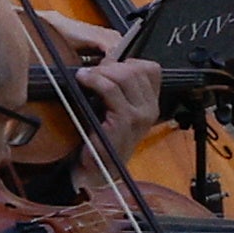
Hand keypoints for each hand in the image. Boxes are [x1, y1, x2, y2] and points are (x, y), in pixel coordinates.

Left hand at [73, 43, 166, 161]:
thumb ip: (118, 90)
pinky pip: (111, 90)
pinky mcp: (124, 122)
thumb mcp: (115, 112)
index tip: (106, 68)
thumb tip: (105, 62)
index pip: (150, 69)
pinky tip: (83, 81)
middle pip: (136, 69)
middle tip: (91, 71)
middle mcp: (150, 109)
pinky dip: (95, 81)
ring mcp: (140, 116)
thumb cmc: (101, 140)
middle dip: (110, 65)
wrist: (94, 170)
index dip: (127, 62)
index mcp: (150, 104)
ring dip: (101, 71)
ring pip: (125, 76)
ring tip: (84, 75)